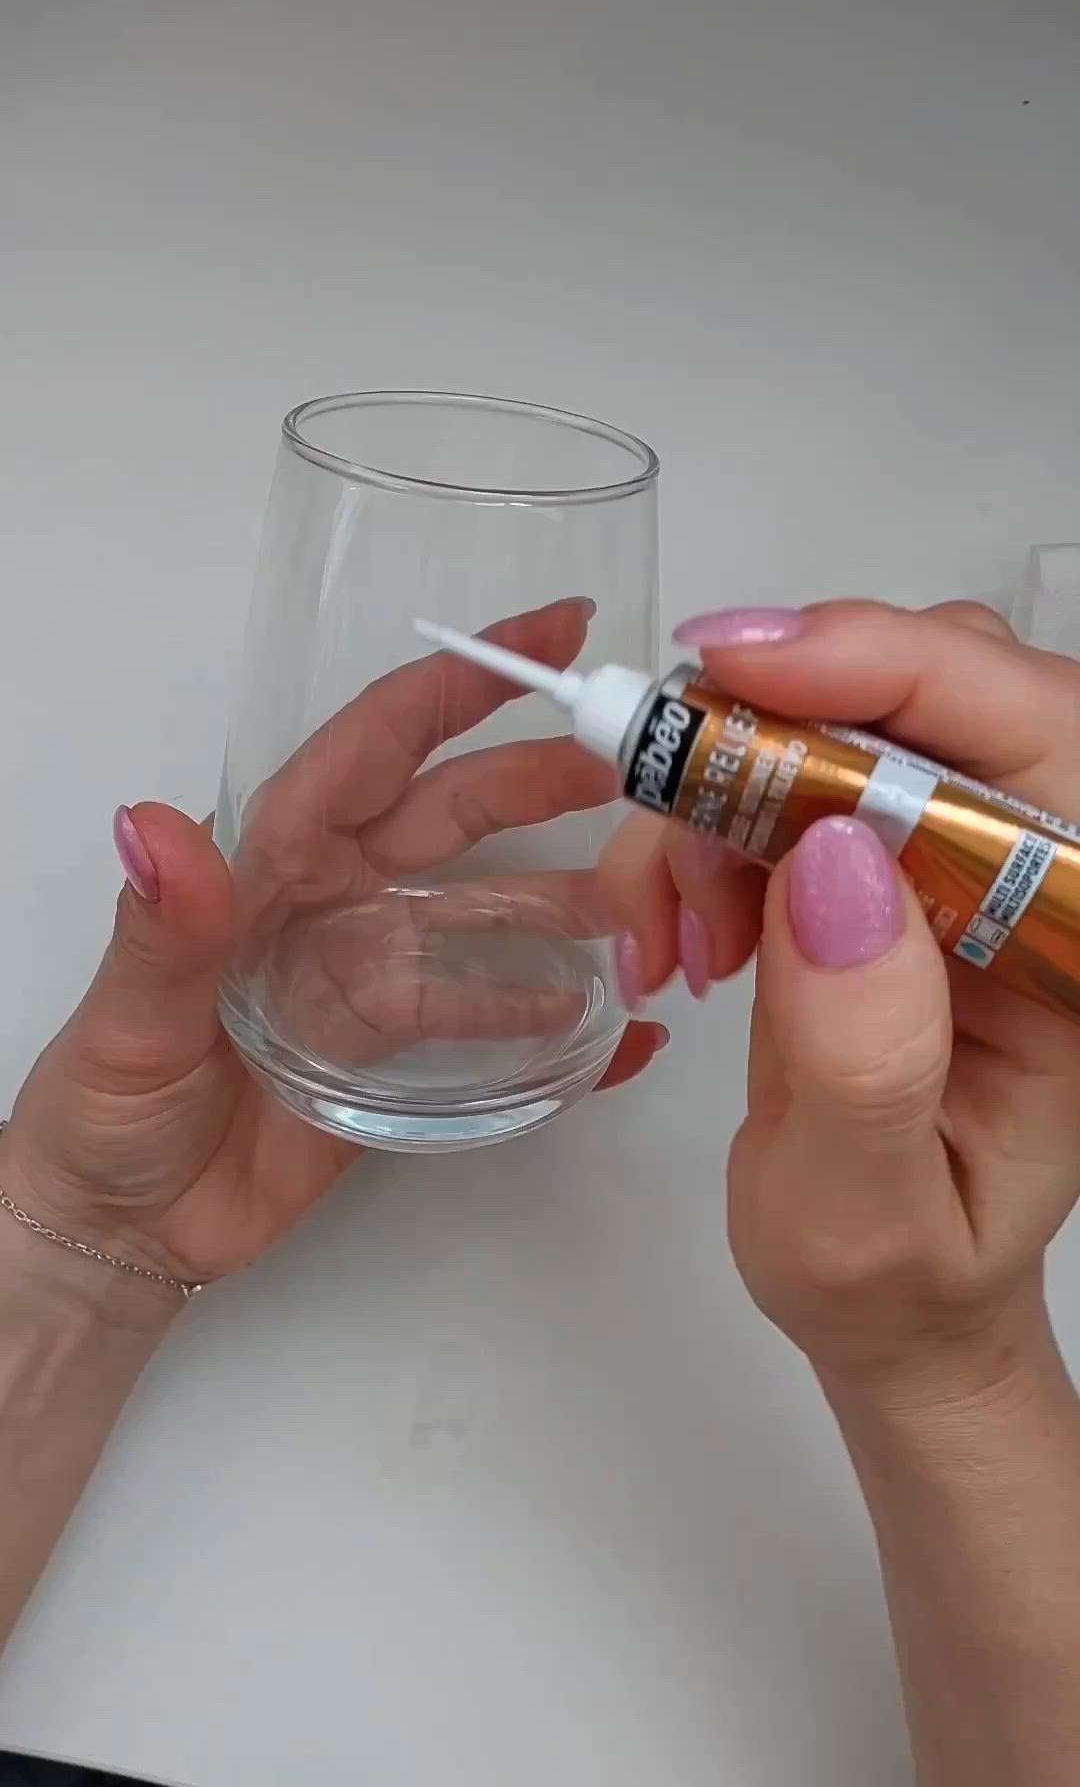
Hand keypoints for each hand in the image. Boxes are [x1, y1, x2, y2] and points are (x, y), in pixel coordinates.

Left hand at [3, 598, 664, 1286]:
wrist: (121, 1233)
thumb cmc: (106, 1113)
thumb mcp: (131, 1022)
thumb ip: (163, 933)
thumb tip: (156, 825)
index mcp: (271, 864)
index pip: (376, 748)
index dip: (462, 684)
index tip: (553, 635)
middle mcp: (334, 902)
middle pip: (451, 815)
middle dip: (539, 779)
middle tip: (635, 768)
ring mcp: (370, 975)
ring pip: (488, 913)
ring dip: (567, 902)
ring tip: (649, 906)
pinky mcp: (398, 1055)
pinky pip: (493, 1023)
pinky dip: (565, 1029)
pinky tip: (627, 1038)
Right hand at [603, 600, 1079, 1399]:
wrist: (883, 1293)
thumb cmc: (898, 1275)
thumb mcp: (870, 1214)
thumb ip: (865, 1057)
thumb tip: (833, 857)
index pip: (1039, 741)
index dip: (902, 670)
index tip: (749, 667)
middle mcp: (1036, 878)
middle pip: (930, 697)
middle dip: (779, 731)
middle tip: (667, 805)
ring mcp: (951, 860)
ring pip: (831, 723)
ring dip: (716, 798)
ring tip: (675, 944)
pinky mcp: (872, 861)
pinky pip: (772, 779)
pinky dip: (694, 832)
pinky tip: (674, 940)